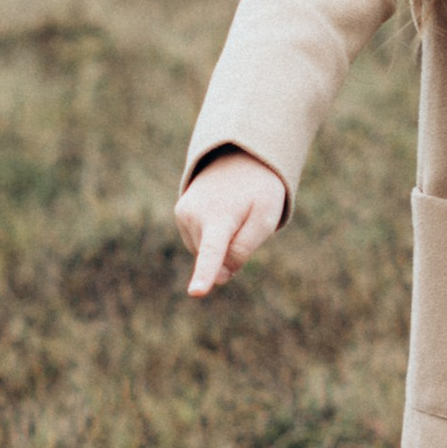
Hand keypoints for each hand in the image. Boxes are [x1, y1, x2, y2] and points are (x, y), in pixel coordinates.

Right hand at [175, 149, 287, 297]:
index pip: (213, 252)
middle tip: (246, 220)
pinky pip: (200, 242)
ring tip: (233, 212)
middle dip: (234, 252)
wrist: (239, 154)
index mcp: (220, 216)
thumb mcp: (266, 217)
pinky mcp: (180, 214)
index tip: (196, 293)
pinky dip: (213, 236)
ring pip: (207, 253)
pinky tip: (221, 213)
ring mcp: (183, 214)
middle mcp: (195, 215)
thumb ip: (244, 249)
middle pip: (217, 259)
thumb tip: (220, 277)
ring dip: (223, 243)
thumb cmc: (259, 188)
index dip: (205, 274)